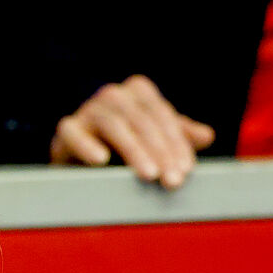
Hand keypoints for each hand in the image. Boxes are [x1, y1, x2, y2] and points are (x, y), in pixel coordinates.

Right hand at [50, 76, 215, 189]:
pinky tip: (100, 160)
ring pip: (113, 124)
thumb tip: (207, 136)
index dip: (176, 143)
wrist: (82, 160)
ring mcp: (88, 110)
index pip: (162, 116)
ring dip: (133, 150)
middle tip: (172, 180)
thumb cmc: (126, 149)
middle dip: (160, 151)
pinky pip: (73, 132)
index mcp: (138, 92)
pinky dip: (86, 144)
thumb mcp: (157, 142)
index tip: (186, 169)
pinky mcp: (66, 129)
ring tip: (148, 175)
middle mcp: (113, 95)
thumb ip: (180, 137)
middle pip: (141, 120)